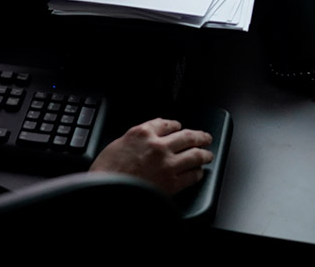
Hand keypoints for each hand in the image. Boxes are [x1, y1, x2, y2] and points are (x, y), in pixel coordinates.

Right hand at [89, 118, 213, 194]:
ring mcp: (167, 165)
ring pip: (195, 155)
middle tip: (205, 138)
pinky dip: (197, 173)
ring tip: (208, 154)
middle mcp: (158, 146)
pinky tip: (198, 172)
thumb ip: (136, 139)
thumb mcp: (118, 144)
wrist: (107, 190)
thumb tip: (147, 138)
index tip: (179, 126)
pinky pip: (192, 176)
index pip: (166, 123)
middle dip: (199, 136)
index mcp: (142, 133)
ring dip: (204, 154)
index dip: (176, 125)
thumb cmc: (107, 171)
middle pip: (187, 137)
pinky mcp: (172, 183)